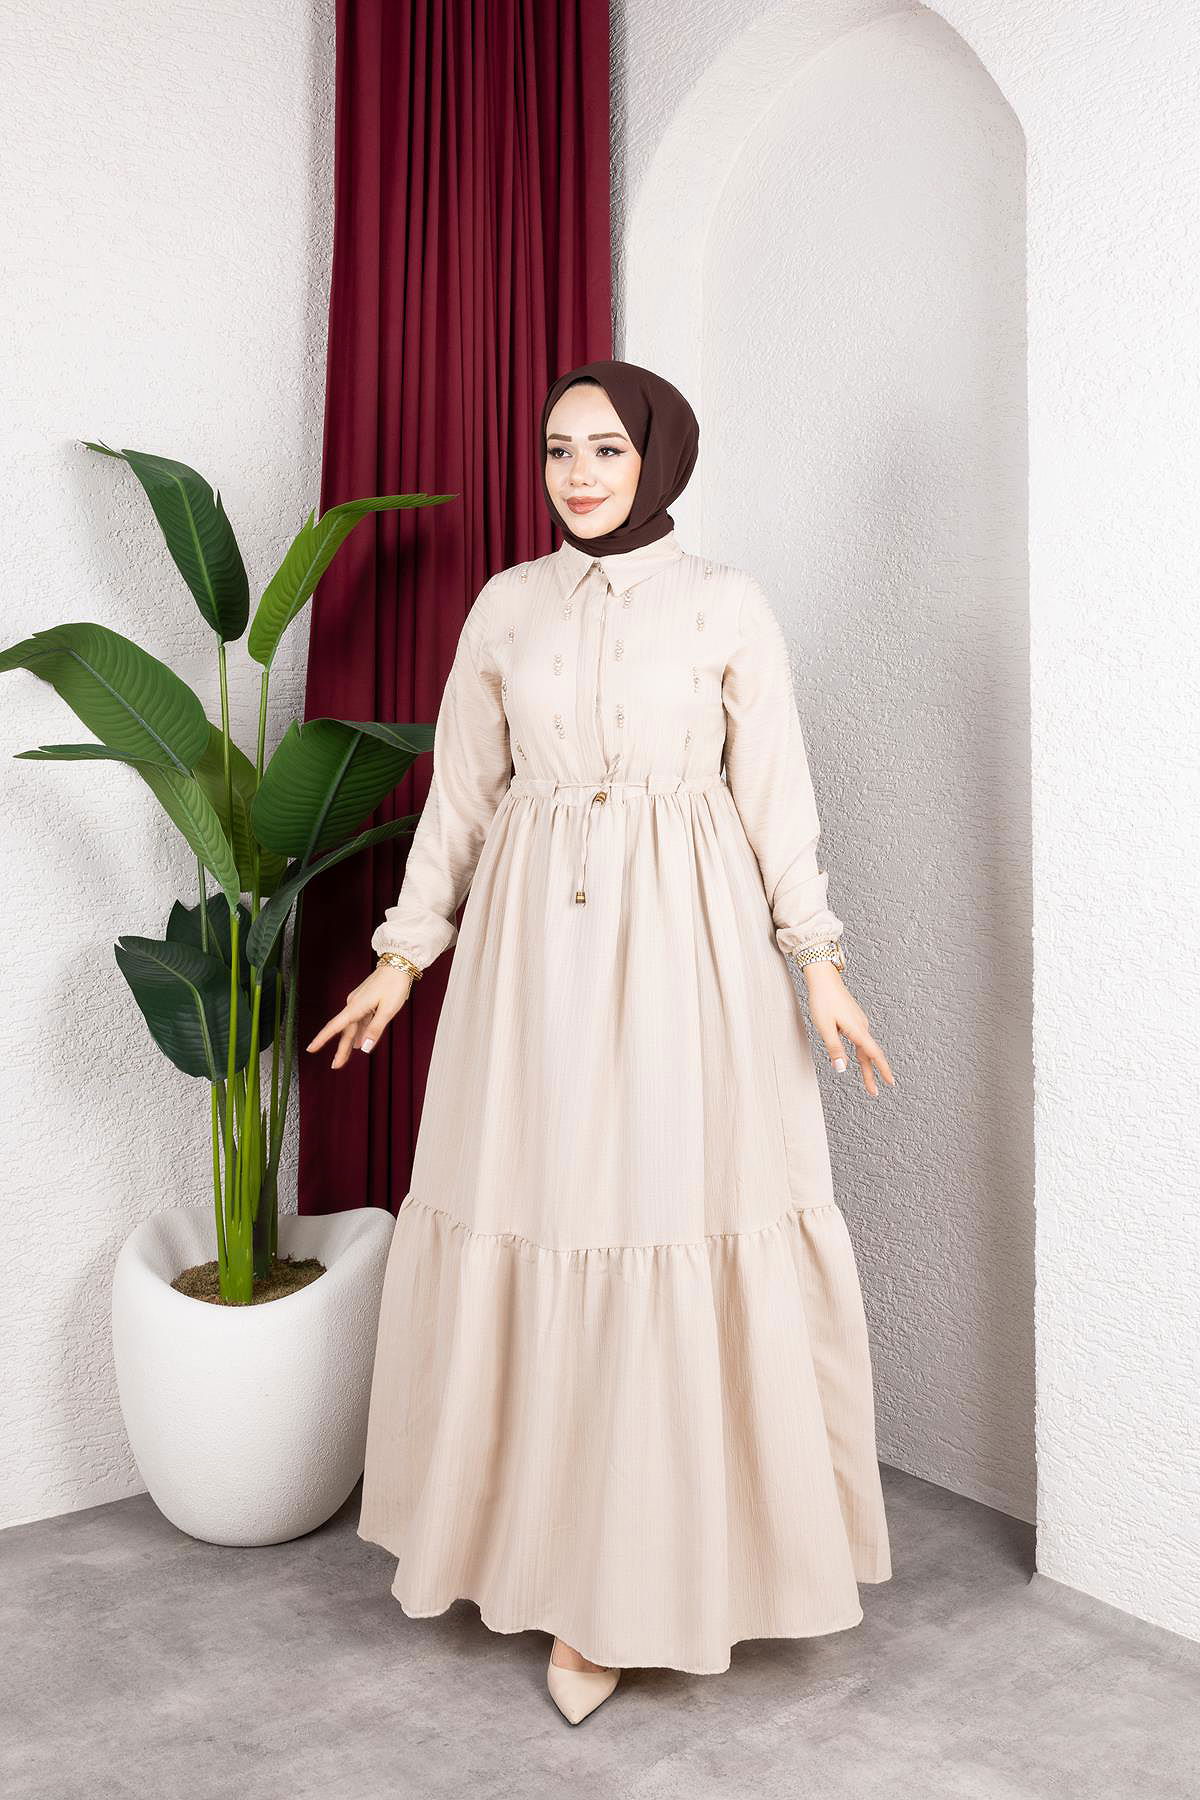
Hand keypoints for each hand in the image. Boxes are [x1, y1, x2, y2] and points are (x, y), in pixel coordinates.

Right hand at [305, 964, 415, 1068]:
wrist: (399, 963)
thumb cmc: (394, 985)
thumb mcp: (388, 1009)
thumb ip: (375, 1029)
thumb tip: (364, 1048)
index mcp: (356, 1007)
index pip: (335, 1026)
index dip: (322, 1039)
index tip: (310, 1049)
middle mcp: (354, 1005)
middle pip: (346, 1031)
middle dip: (341, 1049)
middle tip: (336, 1066)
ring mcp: (359, 1002)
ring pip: (353, 1026)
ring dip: (350, 1042)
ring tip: (344, 1058)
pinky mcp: (365, 1000)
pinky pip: (360, 1019)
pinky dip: (360, 1031)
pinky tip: (360, 1042)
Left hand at [802, 962, 895, 1097]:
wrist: (824, 978)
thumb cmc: (823, 1000)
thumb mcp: (825, 1027)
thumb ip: (834, 1048)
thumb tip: (841, 1068)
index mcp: (857, 1030)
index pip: (873, 1054)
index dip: (882, 1070)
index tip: (890, 1082)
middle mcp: (861, 1026)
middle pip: (869, 1054)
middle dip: (872, 1074)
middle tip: (874, 1091)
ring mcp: (859, 1021)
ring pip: (864, 1047)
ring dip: (866, 1064)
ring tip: (867, 1080)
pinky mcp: (854, 1018)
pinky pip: (860, 1039)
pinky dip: (862, 1051)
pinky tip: (859, 1055)